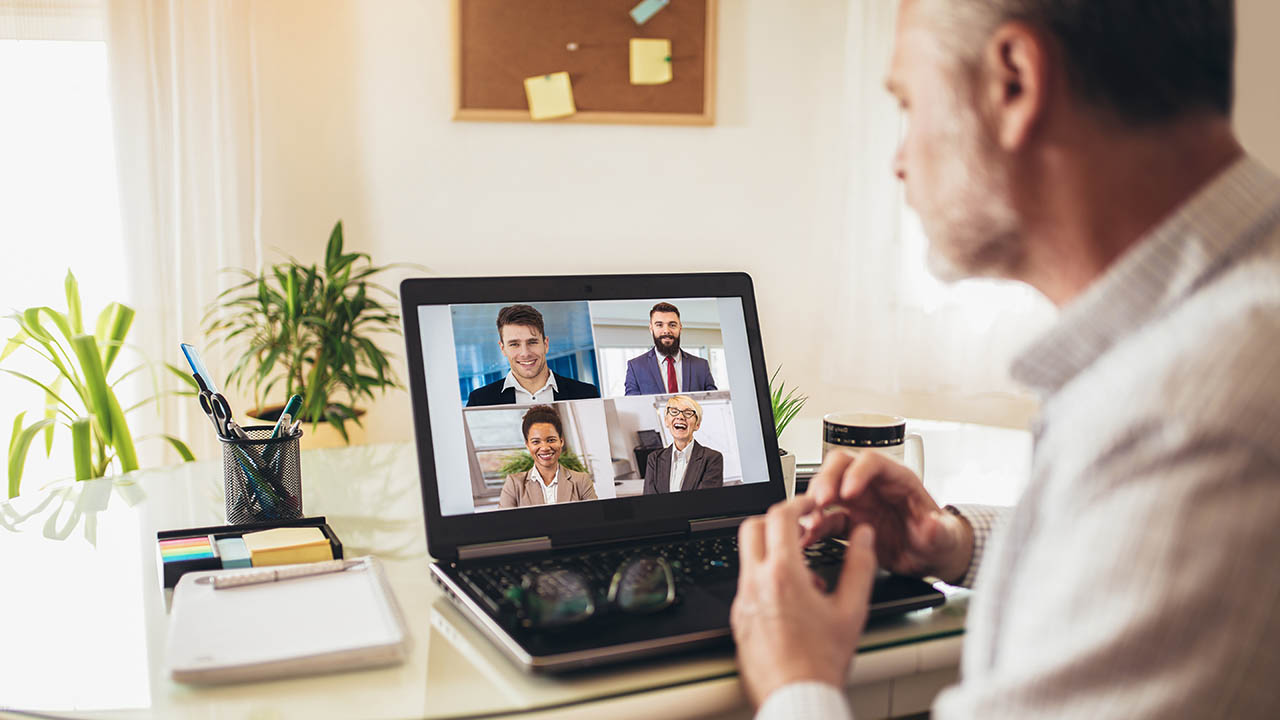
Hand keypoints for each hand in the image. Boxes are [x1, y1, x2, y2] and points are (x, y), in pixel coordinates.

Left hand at [731, 495, 877, 707]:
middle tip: (798, 527)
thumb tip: (863, 536)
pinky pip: (746, 584)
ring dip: (770, 552)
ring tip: (802, 572)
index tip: (809, 504)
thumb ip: (860, 565)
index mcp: (783, 575)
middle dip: (775, 521)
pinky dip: (765, 578)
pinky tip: (790, 599)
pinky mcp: (738, 618)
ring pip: (747, 557)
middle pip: (752, 528)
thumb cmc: (822, 661)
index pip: (780, 516)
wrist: (796, 696)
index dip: (797, 501)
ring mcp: (742, 601)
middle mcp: (755, 583)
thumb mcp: (852, 609)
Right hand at [800, 450, 972, 583]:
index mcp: (898, 479)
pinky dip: (813, 526)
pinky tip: (807, 536)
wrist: (931, 559)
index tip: (848, 493)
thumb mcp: (945, 537)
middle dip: (826, 479)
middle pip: (841, 465)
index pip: (872, 461)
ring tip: (810, 522)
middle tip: (820, 502)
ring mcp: (858, 503)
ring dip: (814, 502)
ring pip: (827, 488)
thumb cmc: (939, 539)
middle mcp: (873, 485)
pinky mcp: (848, 522)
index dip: (857, 472)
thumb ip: (939, 531)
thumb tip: (932, 525)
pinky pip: (825, 518)